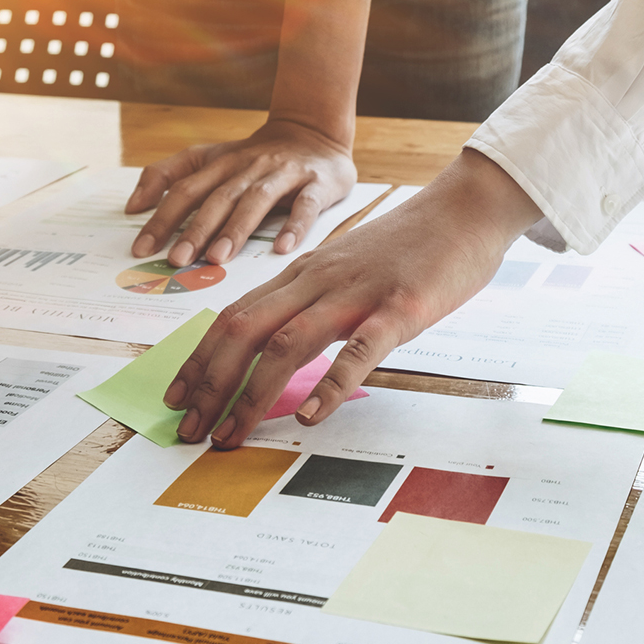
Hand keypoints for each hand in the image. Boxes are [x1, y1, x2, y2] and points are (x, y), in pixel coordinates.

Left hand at [125, 119, 357, 266]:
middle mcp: (248, 167)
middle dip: (195, 230)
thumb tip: (131, 206)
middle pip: (217, 198)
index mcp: (219, 164)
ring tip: (218, 257)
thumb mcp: (208, 158)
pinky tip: (282, 248)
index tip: (141, 249)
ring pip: (256, 201)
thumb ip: (167, 176)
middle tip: (177, 260)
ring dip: (236, 229)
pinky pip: (305, 205)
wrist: (313, 131)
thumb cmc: (253, 156)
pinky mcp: (316, 183)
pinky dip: (295, 225)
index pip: (184, 190)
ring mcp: (283, 174)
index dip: (161, 218)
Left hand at [161, 149, 543, 448]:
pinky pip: (358, 348)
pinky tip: (310, 415)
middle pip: (244, 331)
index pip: (233, 317)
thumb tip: (278, 346)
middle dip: (209, 384)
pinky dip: (330, 384)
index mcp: (302, 275)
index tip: (178, 397)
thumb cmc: (409, 246)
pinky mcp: (400, 308)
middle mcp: (317, 282)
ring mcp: (357, 294)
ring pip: (286, 343)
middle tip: (189, 429)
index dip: (199, 359)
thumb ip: (313, 301)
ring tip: (232, 434)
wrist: (465, 209)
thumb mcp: (345, 269)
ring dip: (251, 393)